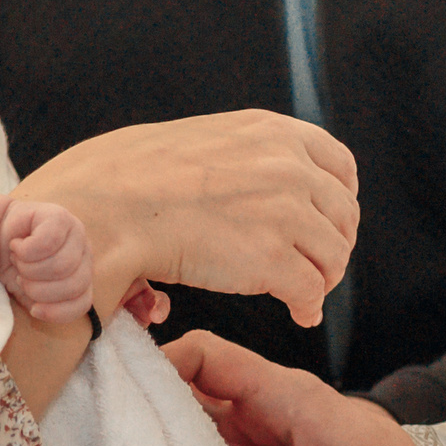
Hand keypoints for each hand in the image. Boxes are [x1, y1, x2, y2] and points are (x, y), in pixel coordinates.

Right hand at [15, 112, 358, 329]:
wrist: (102, 206)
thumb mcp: (200, 139)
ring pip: (333, 255)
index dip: (341, 198)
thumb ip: (238, 156)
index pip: (339, 164)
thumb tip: (244, 183)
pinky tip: (298, 314)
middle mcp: (286, 165)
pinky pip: (311, 290)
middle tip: (317, 267)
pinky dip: (308, 306)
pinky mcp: (271, 258)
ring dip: (322, 277)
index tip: (330, 220)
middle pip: (343, 213)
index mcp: (270, 131)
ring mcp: (283, 210)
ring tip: (303, 293)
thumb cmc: (126, 177)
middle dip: (334, 243)